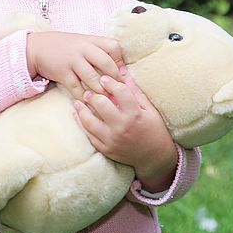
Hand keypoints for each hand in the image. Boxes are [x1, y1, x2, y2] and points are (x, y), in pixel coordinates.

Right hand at [26, 31, 123, 96]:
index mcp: (91, 40)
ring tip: (106, 100)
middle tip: (118, 92)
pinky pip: (77, 88)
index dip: (120, 63)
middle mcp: (83, 49)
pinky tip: (88, 102)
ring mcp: (72, 60)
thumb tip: (120, 71)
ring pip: (93, 78)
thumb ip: (99, 52)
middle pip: (106, 64)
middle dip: (114, 80)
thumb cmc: (64, 47)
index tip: (122, 76)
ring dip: (101, 91)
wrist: (36, 47)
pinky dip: (83, 97)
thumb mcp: (82, 43)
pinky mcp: (62, 73)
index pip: (114, 47)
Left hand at [73, 69, 177, 191]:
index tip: (104, 78)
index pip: (119, 91)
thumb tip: (124, 74)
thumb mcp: (150, 110)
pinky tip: (78, 114)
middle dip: (93, 95)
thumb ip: (136, 93)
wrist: (154, 158)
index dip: (110, 82)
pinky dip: (80, 123)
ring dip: (81, 109)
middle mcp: (122, 126)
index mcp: (135, 114)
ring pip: (89, 120)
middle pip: (100, 104)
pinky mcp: (105, 149)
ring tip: (79, 101)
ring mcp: (112, 139)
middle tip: (89, 91)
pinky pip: (88, 134)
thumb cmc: (154, 131)